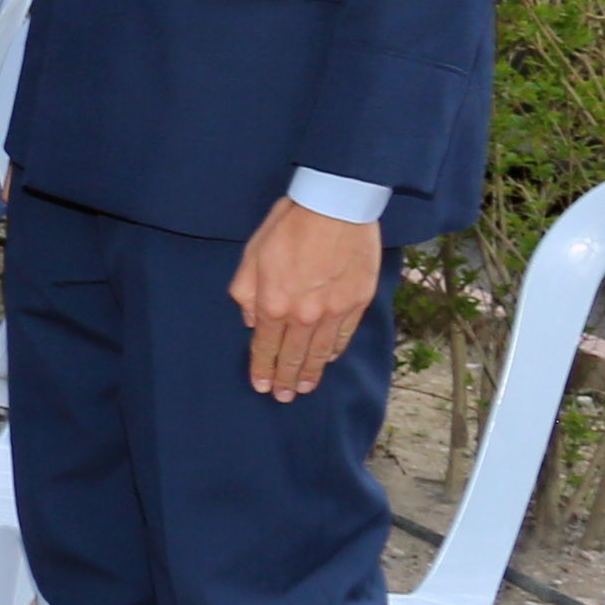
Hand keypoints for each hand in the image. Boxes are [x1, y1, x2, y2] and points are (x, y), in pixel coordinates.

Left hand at [231, 196, 382, 402]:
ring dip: (310, 373)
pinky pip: (343, 336)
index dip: (262, 369)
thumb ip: (246, 293)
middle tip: (283, 397)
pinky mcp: (358, 302)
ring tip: (304, 387)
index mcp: (274, 304)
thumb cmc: (289, 226)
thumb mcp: (252, 255)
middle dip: (285, 379)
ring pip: (320, 352)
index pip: (265, 347)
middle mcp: (304, 315)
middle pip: (293, 356)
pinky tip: (327, 360)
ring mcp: (334, 311)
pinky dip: (334, 351)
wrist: (336, 207)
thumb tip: (251, 322)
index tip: (261, 386)